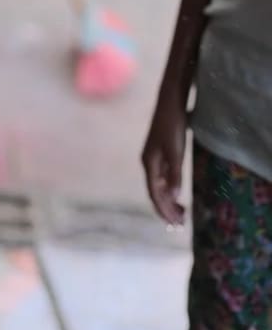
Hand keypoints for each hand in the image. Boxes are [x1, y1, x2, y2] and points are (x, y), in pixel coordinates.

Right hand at [141, 96, 187, 224]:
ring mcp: (153, 159)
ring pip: (158, 186)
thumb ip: (174, 174)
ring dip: (168, 201)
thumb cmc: (172, 126)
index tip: (174, 224)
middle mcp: (148, 164)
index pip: (154, 194)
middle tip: (180, 224)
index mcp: (149, 164)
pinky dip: (169, 190)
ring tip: (181, 214)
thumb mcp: (175, 151)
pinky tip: (177, 195)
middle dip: (166, 209)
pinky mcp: (159, 155)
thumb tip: (173, 197)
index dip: (163, 210)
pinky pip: (162, 179)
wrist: (169, 104)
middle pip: (155, 193)